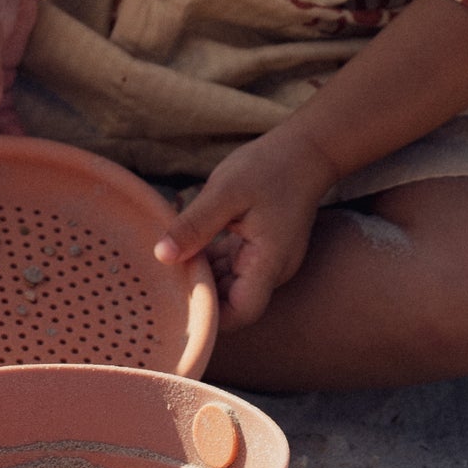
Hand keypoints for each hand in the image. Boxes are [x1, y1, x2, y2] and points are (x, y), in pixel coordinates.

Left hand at [154, 124, 335, 333]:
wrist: (306, 151)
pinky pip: (232, 267)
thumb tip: (161, 256)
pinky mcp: (260, 249)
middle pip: (233, 302)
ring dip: (203, 277)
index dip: (210, 316)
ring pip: (230, 285)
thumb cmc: (269, 167)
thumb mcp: (225, 192)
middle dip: (200, 296)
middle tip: (163, 280)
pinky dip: (210, 262)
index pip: (241, 313)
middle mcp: (272, 270)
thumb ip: (195, 226)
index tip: (178, 302)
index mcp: (269, 263)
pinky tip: (185, 248)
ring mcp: (267, 261)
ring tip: (168, 263)